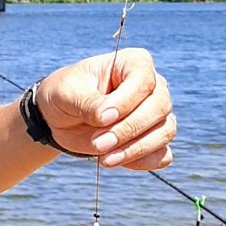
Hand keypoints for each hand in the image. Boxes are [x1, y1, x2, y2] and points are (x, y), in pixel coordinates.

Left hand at [37, 48, 174, 169]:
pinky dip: (143, 162)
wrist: (60, 117)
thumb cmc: (66, 94)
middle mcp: (153, 87)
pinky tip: (116, 161)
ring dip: (135, 149)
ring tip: (104, 159)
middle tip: (98, 143)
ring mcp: (156, 114)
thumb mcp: (68, 92)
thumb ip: (88, 102)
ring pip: (165, 132)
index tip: (102, 118)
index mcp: (134, 63)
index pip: (144, 80)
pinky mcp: (152, 139)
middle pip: (160, 108)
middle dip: (129, 130)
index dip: (126, 102)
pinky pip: (162, 155)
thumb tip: (108, 118)